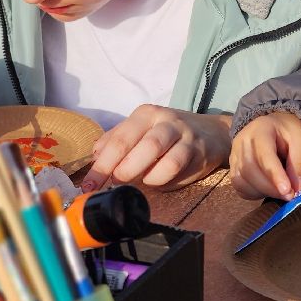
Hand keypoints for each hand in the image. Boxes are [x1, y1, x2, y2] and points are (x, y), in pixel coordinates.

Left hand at [81, 106, 229, 191]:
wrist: (211, 132)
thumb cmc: (167, 135)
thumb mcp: (140, 131)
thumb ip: (116, 141)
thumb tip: (95, 157)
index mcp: (145, 115)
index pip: (119, 139)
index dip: (102, 166)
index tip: (89, 186)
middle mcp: (166, 121)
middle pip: (143, 146)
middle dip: (125, 170)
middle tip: (116, 183)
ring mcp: (185, 136)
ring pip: (166, 160)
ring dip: (149, 177)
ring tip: (142, 181)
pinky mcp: (200, 152)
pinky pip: (179, 170)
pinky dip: (165, 181)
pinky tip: (161, 181)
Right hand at [230, 111, 300, 199]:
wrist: (274, 127)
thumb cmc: (288, 133)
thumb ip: (300, 164)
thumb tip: (297, 188)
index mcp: (260, 130)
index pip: (264, 155)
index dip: (275, 175)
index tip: (287, 191)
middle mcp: (242, 142)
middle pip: (249, 169)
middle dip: (270, 187)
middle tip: (289, 195)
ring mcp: (234, 156)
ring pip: (242, 181)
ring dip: (263, 192)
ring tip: (281, 192)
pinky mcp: (233, 169)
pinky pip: (239, 187)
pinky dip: (254, 194)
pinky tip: (268, 190)